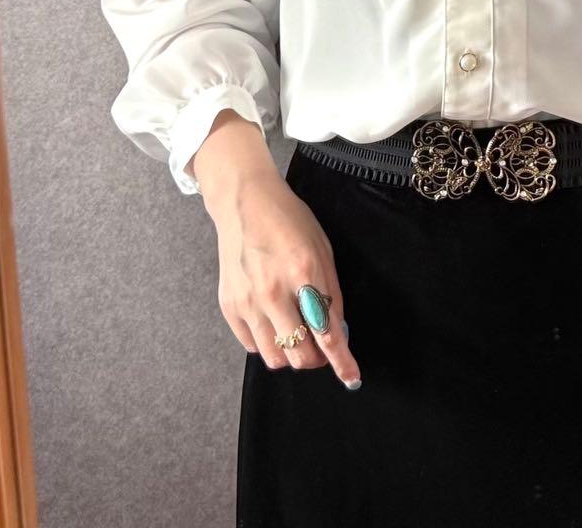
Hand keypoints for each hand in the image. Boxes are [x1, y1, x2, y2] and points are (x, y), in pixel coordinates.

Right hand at [204, 164, 361, 388]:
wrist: (245, 204)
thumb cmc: (290, 221)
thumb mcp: (322, 249)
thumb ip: (330, 291)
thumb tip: (337, 330)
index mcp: (304, 272)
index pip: (327, 332)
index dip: (342, 361)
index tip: (352, 378)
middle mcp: (273, 292)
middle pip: (300, 355)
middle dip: (317, 360)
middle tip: (323, 349)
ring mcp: (248, 301)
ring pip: (274, 358)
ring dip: (292, 354)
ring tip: (298, 335)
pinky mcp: (229, 306)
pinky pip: (252, 346)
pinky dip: (268, 343)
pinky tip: (275, 323)